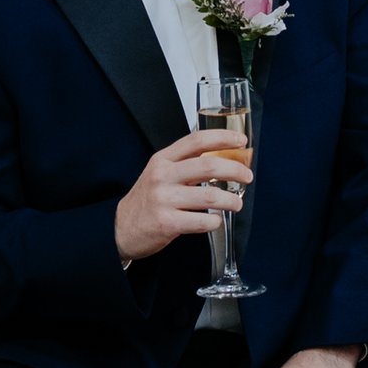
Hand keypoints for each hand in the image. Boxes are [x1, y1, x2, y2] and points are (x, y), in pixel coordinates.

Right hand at [114, 132, 252, 264]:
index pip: (197, 140)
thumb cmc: (147, 201)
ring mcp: (164, 200)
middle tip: (247, 177)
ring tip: (236, 204)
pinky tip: (216, 221)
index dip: (223, 138)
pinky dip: (216, 222)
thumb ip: (185, 164)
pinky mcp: (167, 223)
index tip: (241, 142)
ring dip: (231, 201)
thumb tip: (224, 159)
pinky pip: (203, 221)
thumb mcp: (160, 173)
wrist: (119, 229)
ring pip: (211, 196)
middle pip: (210, 166)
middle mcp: (163, 176)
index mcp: (163, 159)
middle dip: (236, 170)